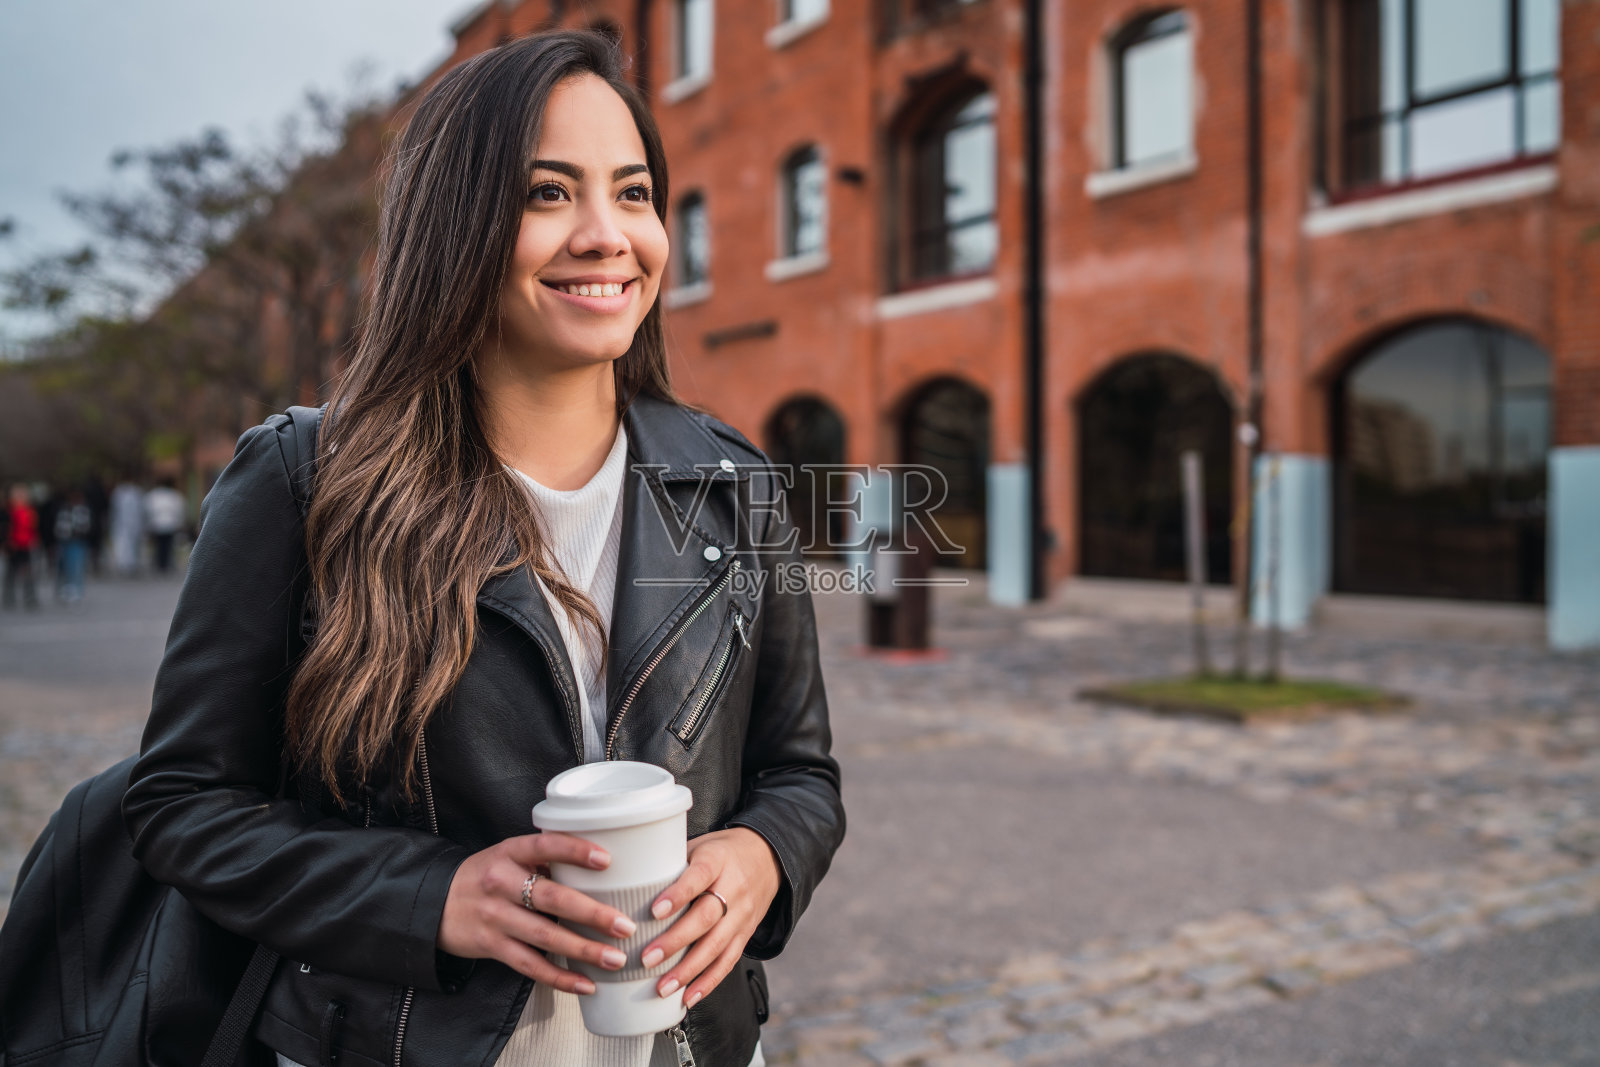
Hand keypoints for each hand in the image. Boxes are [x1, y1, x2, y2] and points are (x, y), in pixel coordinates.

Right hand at [437, 832, 640, 993]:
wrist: (433, 903)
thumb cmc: (486, 876)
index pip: (545, 845)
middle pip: (552, 898)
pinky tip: (586, 984)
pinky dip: (559, 977)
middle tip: (625, 925)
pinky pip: (530, 965)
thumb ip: (544, 859)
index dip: (575, 851)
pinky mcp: (491, 946)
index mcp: (510, 851)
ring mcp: (494, 916)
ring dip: (583, 949)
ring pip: (545, 936)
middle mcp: (500, 882)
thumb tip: (602, 869)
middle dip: (592, 913)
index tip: (607, 860)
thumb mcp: (508, 856)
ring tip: (615, 958)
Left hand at [639, 828, 780, 1008]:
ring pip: (717, 945)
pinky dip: (708, 982)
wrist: (767, 858)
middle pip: (707, 917)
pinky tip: (688, 996)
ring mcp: (742, 914)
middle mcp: (733, 888)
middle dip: (676, 942)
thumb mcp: (699, 845)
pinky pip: (729, 961)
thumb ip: (670, 863)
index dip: (678, 894)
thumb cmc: (721, 852)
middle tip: (647, 959)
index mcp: (717, 860)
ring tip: (662, 987)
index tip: (654, 911)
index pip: (698, 876)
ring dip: (689, 970)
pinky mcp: (746, 934)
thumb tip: (626, 880)